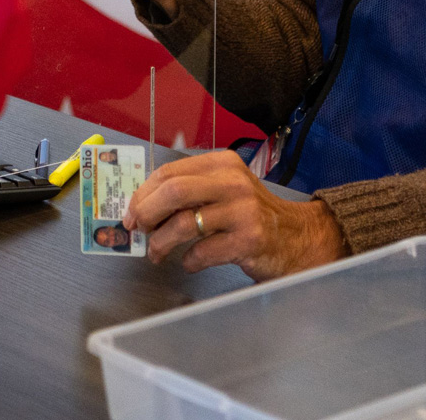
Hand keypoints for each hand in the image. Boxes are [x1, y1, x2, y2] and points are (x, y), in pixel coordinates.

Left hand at [123, 151, 347, 280]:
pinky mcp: (249, 240)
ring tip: (156, 253)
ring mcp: (243, 211)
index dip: (143, 193)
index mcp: (222, 163)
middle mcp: (233, 182)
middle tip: (137, 230)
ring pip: (185, 223)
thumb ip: (189, 192)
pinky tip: (190, 262)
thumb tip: (141, 206)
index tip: (130, 212)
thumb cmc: (250, 215)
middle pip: (174, 191)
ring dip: (161, 242)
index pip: (170, 172)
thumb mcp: (223, 190)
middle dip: (147, 212)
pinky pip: (203, 252)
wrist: (295, 238)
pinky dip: (188, 260)